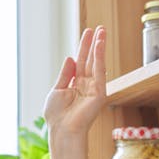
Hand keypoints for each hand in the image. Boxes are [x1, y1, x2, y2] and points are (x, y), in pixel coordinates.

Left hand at [43, 26, 106, 141]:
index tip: (87, 34)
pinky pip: (100, 71)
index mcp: (75, 85)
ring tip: (102, 30)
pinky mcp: (99, 93)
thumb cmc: (57, 116)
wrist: (62, 130)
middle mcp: (86, 86)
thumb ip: (65, 74)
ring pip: (97, 63)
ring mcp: (93, 89)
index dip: (83, 48)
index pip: (81, 63)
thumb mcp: (57, 90)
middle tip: (98, 28)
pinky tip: (100, 44)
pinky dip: (100, 57)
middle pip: (90, 60)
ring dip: (99, 47)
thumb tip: (71, 58)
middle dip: (93, 44)